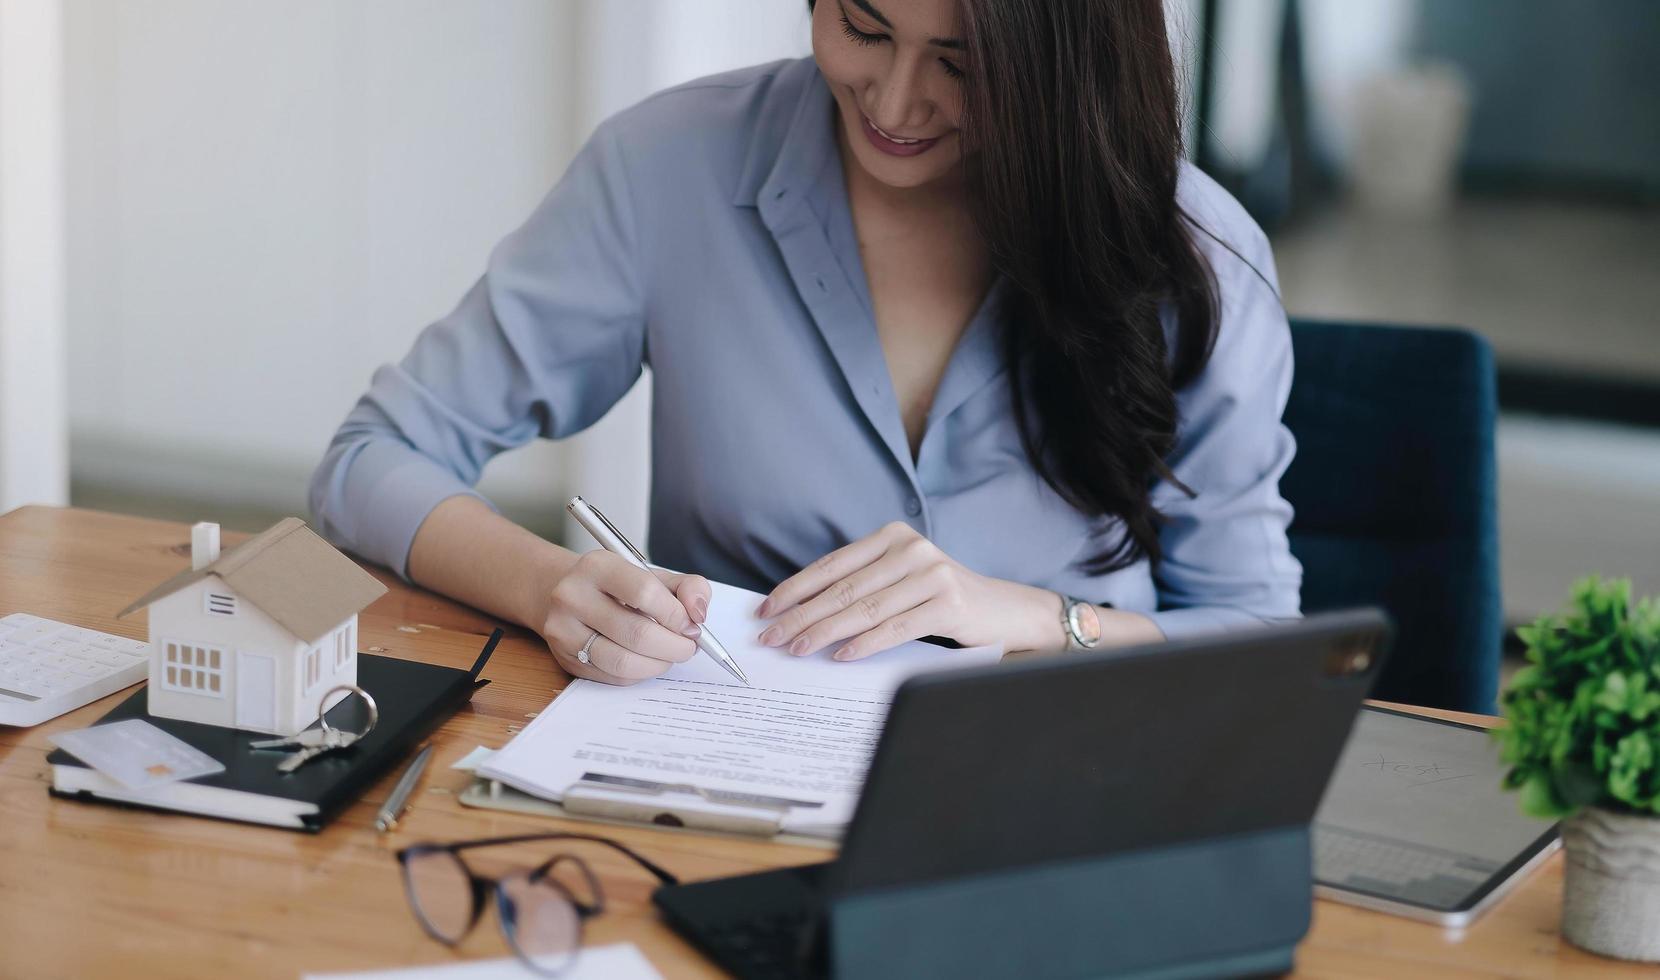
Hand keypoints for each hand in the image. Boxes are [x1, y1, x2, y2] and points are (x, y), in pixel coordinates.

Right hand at [536, 550, 711, 684]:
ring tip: (670, 656)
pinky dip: (640, 673)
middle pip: (637, 633)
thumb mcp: (653, 575)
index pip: (645, 592)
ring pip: (624, 661)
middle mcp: (573, 596)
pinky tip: (647, 661)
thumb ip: (687, 587)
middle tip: (688, 647)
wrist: (565, 595)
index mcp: (598, 566)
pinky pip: (613, 676)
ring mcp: (564, 630)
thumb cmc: (618, 587)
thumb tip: (698, 614)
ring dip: (658, 664)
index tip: (690, 625)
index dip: (676, 615)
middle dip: (674, 646)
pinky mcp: (566, 658)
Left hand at [755, 522, 1062, 661]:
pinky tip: (841, 656)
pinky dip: (865, 643)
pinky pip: (895, 627)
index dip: (796, 588)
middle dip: (801, 614)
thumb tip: (802, 613)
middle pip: (843, 588)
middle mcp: (911, 548)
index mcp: (893, 536)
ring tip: (796, 648)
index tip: (767, 609)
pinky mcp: (948, 603)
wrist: (1007, 611)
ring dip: (824, 631)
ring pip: (864, 608)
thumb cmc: (944, 600)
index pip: (833, 565)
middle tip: (770, 636)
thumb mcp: (902, 581)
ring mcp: (932, 573)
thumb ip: (863, 587)